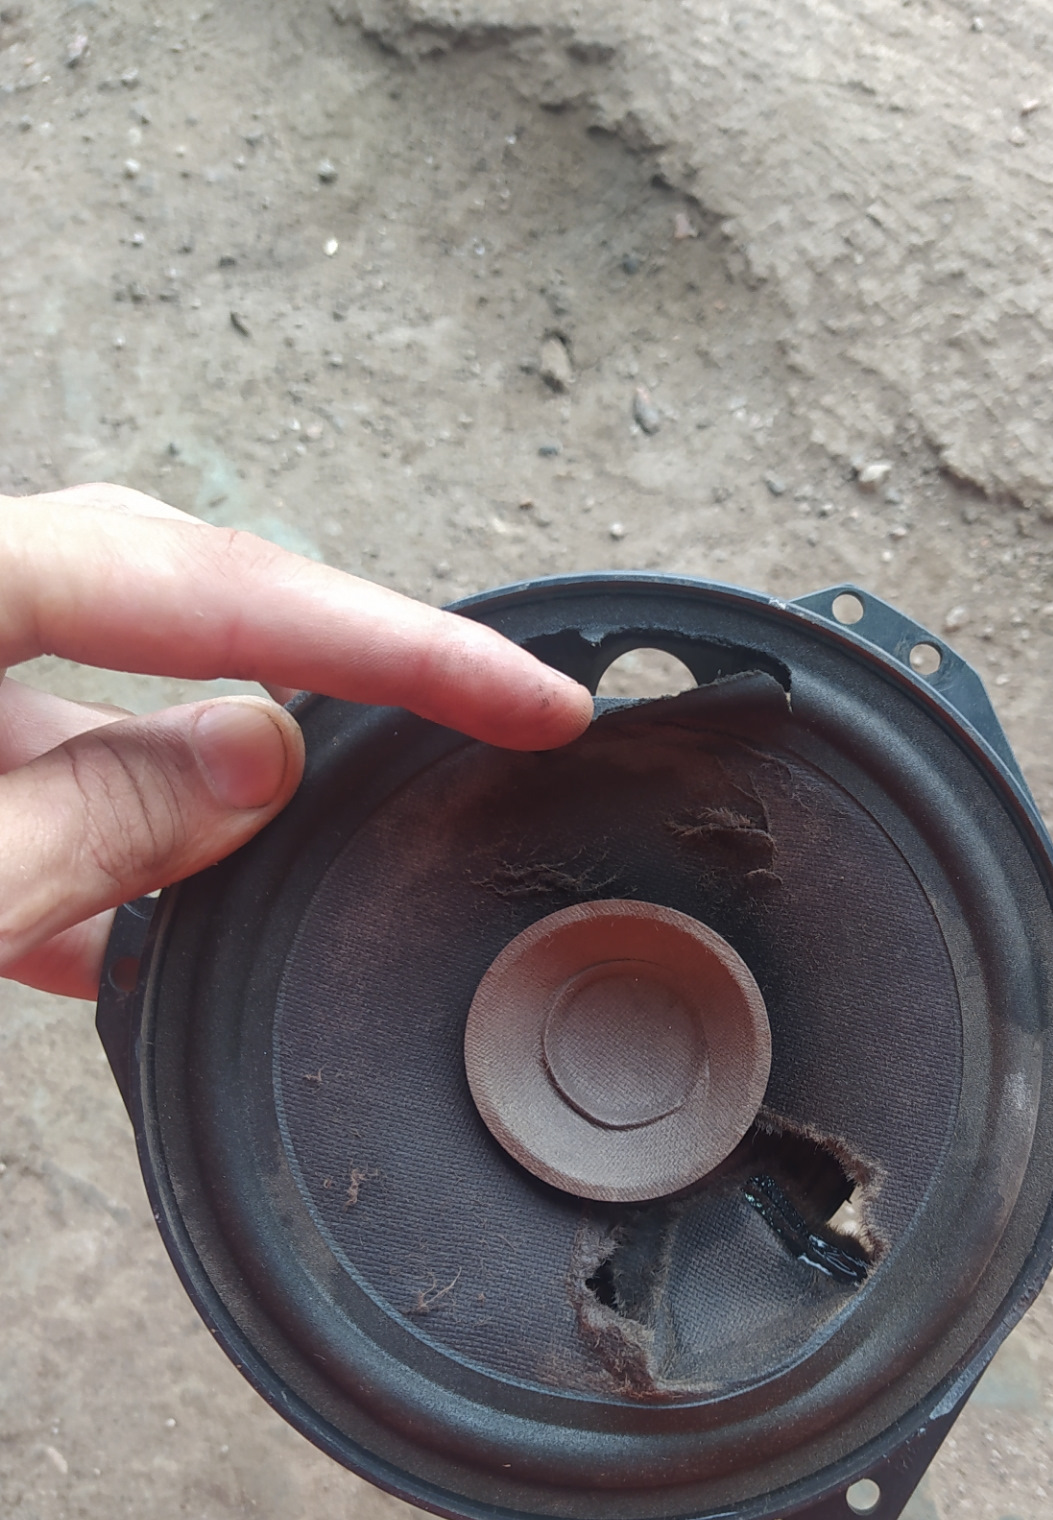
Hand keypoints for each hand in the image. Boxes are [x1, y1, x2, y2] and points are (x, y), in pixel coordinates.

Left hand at [0, 484, 592, 998]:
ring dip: (179, 805)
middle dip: (314, 674)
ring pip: (89, 700)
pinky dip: (82, 852)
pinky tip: (134, 936)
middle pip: (173, 593)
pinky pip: (13, 770)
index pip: (215, 582)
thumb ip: (93, 822)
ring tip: (272, 887)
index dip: (401, 647)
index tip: (533, 699)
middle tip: (459, 730)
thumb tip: (258, 760)